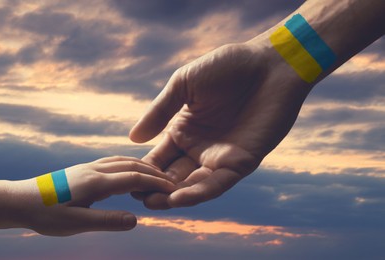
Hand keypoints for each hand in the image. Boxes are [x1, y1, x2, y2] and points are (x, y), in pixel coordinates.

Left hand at [10, 156, 174, 235]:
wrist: (19, 200)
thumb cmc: (45, 214)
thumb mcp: (75, 223)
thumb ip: (105, 220)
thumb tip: (135, 219)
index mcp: (95, 182)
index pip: (134, 178)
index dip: (156, 184)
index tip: (174, 190)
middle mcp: (94, 170)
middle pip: (132, 165)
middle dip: (154, 173)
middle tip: (173, 183)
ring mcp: (88, 168)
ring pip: (122, 161)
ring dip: (143, 166)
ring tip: (158, 176)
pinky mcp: (83, 170)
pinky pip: (113, 162)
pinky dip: (129, 165)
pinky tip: (130, 173)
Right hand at [130, 40, 310, 208]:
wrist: (269, 63)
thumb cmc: (227, 66)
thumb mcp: (184, 84)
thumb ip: (160, 111)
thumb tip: (133, 138)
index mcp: (184, 130)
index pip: (158, 156)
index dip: (142, 168)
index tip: (123, 178)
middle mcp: (200, 148)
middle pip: (172, 175)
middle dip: (154, 187)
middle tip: (135, 196)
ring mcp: (220, 157)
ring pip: (193, 185)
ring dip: (173, 196)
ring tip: (151, 202)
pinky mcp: (242, 162)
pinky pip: (218, 183)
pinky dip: (199, 192)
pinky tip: (179, 198)